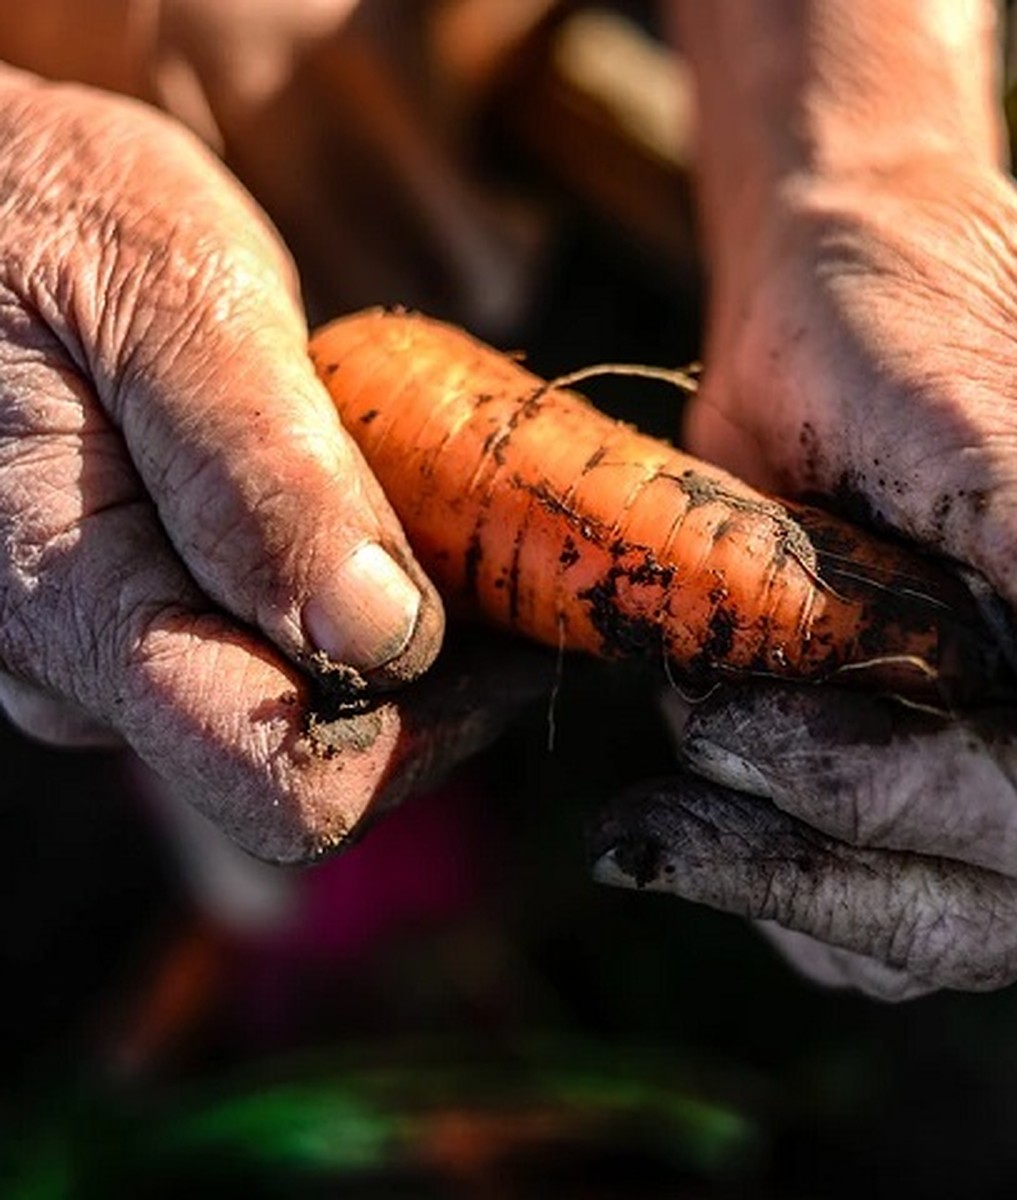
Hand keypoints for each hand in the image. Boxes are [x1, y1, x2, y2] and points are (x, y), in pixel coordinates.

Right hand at [0, 70, 531, 861]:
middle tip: (483, 535)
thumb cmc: (61, 218)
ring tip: (415, 498)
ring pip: (301, 720)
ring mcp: (105, 657)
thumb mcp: (168, 298)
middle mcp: (76, 670)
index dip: (430, 723)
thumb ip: (258, 473)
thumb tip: (377, 637)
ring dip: (399, 638)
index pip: (285, 781)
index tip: (512, 618)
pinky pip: (275, 669)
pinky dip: (356, 610)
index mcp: (71, 604)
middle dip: (427, 675)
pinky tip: (369, 512)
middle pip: (313, 762)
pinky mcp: (137, 626)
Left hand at [591, 159, 1016, 994]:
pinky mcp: (862, 760)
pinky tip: (683, 771)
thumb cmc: (931, 332)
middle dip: (798, 853)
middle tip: (680, 760)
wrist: (821, 305)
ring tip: (671, 751)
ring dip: (749, 857)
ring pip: (874, 928)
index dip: (892, 800)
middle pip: (961, 916)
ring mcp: (956, 765)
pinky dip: (734, 850)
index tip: (735, 724)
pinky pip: (809, 884)